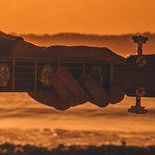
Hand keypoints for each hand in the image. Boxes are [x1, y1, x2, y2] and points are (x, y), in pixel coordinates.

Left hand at [9, 40, 125, 110]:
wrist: (32, 60)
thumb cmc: (58, 55)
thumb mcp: (81, 51)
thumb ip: (101, 54)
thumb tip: (122, 61)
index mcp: (96, 80)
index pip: (115, 95)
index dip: (118, 93)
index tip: (113, 83)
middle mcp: (87, 91)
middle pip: (103, 101)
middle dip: (94, 87)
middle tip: (83, 75)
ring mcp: (74, 99)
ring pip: (82, 98)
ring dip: (70, 81)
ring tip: (59, 70)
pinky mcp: (60, 103)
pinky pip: (67, 100)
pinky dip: (60, 87)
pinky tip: (53, 78)